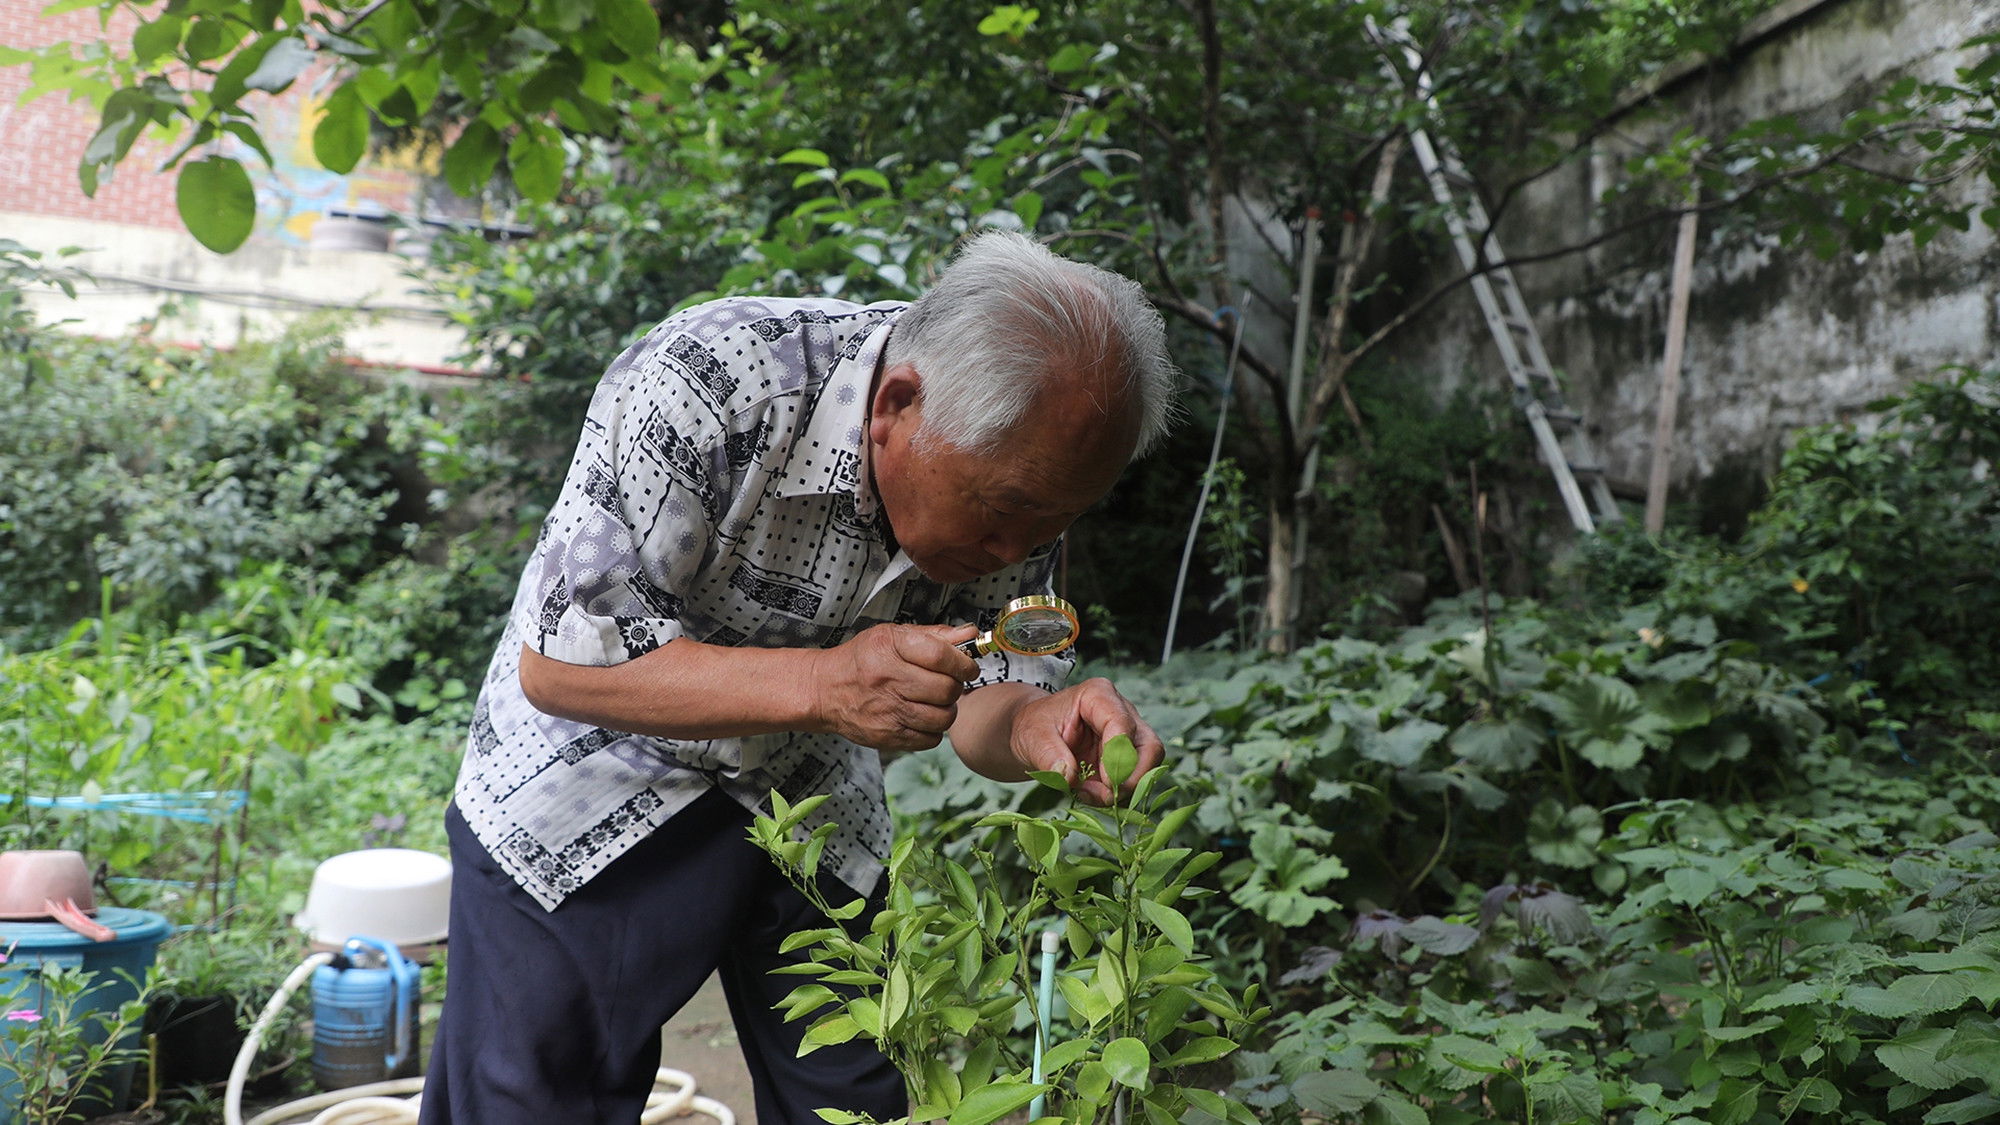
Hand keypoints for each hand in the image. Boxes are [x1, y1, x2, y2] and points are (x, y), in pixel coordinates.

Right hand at [811, 623, 979, 751]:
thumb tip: (970, 634)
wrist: (824, 690)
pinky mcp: (888, 736)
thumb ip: (934, 635)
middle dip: (956, 686)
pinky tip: (922, 717)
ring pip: (943, 717)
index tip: (967, 666)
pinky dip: (933, 730)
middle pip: (947, 689)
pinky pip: (931, 739)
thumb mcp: (892, 636)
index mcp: (890, 648)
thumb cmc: (862, 660)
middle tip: (948, 683)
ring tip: (936, 702)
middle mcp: (888, 679)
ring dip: (947, 710)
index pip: (941, 655)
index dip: (964, 662)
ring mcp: (888, 711)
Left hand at [1006, 678, 1163, 804]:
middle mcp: (1121, 711)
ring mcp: (1128, 734)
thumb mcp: (1033, 737)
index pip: (1121, 724)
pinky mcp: (1126, 756)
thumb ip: (1049, 755)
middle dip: (1133, 777)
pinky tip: (1091, 794)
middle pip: (1149, 746)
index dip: (1118, 757)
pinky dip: (1117, 793)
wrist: (1034, 734)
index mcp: (1098, 695)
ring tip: (1089, 794)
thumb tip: (1069, 776)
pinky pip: (1134, 778)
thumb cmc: (1034, 726)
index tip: (1106, 784)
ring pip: (1147, 764)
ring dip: (1123, 788)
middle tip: (1106, 797)